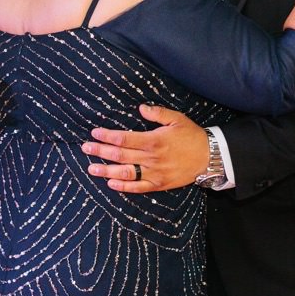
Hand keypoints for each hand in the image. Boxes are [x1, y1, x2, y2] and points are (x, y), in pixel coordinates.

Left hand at [81, 105, 208, 192]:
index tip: (94, 133)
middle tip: (85, 148)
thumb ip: (158, 113)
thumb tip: (140, 108)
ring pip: (126, 173)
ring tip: (91, 168)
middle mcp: (151, 158)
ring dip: (106, 171)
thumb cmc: (192, 136)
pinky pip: (138, 187)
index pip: (124, 139)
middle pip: (120, 156)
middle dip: (100, 151)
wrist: (209, 157)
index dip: (107, 136)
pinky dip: (124, 187)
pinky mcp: (159, 184)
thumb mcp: (177, 119)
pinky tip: (111, 184)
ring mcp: (154, 173)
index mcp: (154, 140)